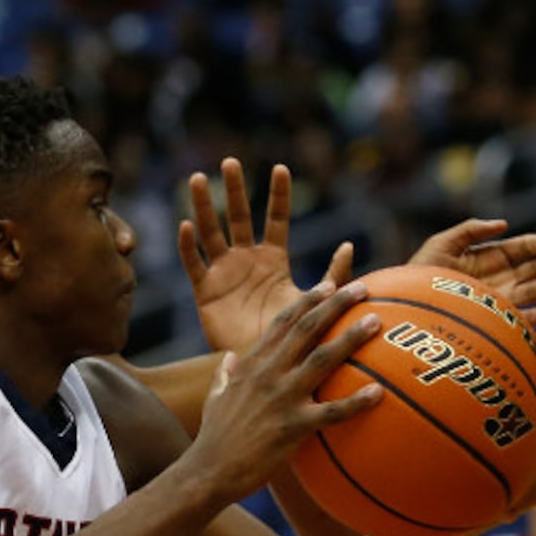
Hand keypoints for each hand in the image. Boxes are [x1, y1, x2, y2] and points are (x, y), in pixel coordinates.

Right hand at [180, 159, 353, 352]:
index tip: (281, 168)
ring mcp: (224, 274)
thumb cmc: (295, 341)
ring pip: (211, 232)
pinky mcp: (206, 293)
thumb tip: (348, 245)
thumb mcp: (314, 303)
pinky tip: (187, 225)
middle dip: (235, 190)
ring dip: (204, 206)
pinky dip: (189, 246)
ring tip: (199, 179)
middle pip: (238, 217)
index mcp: (273, 260)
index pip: (276, 219)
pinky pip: (195, 265)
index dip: (278, 195)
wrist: (268, 373)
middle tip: (230, 162)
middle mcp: (246, 261)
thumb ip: (334, 277)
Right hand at [185, 282, 383, 501]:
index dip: (308, 300)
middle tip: (362, 288)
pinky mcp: (292, 428)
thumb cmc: (214, 439)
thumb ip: (223, 375)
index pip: (283, 322)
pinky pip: (331, 412)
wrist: (208, 472)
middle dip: (335, 304)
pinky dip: (356, 402)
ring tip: (376, 322)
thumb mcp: (214, 398)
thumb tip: (227, 358)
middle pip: (306, 328)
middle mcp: (268, 374)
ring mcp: (281, 398)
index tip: (329, 284)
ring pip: (322, 359)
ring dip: (350, 337)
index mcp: (252, 364)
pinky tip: (380, 393)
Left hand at [411, 219, 535, 325]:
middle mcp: (497, 279)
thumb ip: (470, 230)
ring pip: (532, 291)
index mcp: (487, 258)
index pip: (519, 249)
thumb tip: (503, 224)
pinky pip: (519, 320)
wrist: (407, 307)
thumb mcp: (441, 244)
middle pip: (532, 269)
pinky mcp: (494, 322)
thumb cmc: (420, 274)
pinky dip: (535, 317)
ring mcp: (497, 301)